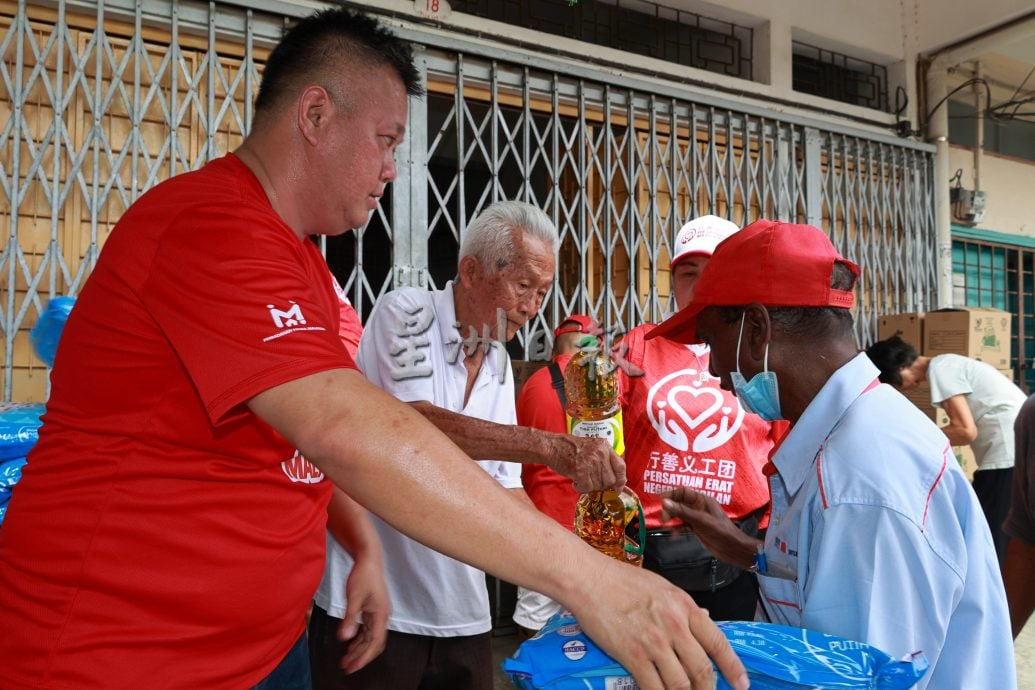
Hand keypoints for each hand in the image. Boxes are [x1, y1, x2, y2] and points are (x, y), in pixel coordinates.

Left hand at [337, 552, 389, 672]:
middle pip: (374, 643)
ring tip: (345, 659)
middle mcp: (382, 616)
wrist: (369, 559)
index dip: (364, 657)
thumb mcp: (354, 597)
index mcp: (380, 614)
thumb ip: (350, 618)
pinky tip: (350, 645)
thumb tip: (345, 638)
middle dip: (361, 657)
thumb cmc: (363, 575)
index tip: (353, 667)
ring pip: (371, 638)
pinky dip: (359, 639)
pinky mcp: (373, 610)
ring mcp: (378, 614)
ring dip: (359, 649)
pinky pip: (368, 630)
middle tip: (346, 668)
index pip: (375, 642)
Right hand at [555, 435, 625, 491]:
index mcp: (605, 446)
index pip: (621, 466)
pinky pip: (587, 488)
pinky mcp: (581, 470)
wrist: (551, 446)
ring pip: (598, 485)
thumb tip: (615, 480)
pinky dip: (580, 488)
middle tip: (591, 483)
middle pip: (610, 480)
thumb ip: (604, 459)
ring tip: (580, 478)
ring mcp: (591, 462)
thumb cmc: (569, 448)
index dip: (621, 480)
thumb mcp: (592, 447)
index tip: (618, 488)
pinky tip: (575, 481)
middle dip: (602, 486)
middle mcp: (600, 453)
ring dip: (589, 486)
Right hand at [569, 557, 747, 689]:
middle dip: (708, 689)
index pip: (718, 643)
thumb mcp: (662, 588)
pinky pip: (653, 687)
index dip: (733, 667)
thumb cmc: (621, 580)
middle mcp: (674, 626)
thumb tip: (705, 621)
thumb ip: (683, 609)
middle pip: (702, 670)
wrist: (589, 580)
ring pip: (681, 684)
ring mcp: (654, 643)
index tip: (741, 684)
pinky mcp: (633, 656)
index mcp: (684, 607)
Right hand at [661, 488, 758, 568]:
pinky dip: (677, 528)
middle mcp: (699, 507)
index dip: (671, 494)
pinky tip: (674, 534)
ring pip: (680, 514)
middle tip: (663, 518)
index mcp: (703, 500)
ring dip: (672, 519)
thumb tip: (665, 503)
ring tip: (666, 526)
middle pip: (679, 503)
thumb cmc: (721, 532)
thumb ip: (682, 511)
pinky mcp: (696, 528)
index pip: (683, 492)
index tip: (660, 500)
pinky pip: (683, 525)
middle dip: (670, 509)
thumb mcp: (700, 520)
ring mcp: (697, 518)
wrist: (732, 549)